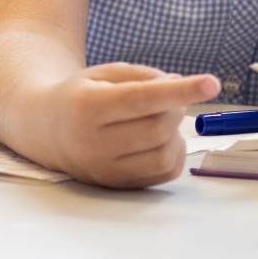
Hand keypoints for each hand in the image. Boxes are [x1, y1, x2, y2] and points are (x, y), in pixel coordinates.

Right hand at [45, 62, 217, 188]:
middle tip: (171, 97)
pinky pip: (163, 173)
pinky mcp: (116, 185)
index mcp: (87, 107)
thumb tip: (180, 85)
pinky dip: (174, 153)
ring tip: (163, 118)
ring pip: (164, 155)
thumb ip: (144, 76)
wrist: (45, 130)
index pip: (142, 99)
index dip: (181, 91)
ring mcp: (103, 170)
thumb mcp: (105, 73)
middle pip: (158, 128)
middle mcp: (92, 143)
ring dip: (177, 132)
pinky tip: (161, 139)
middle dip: (177, 107)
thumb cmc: (82, 95)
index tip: (212, 83)